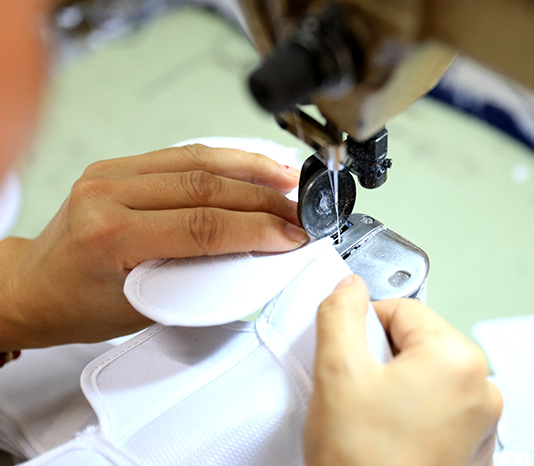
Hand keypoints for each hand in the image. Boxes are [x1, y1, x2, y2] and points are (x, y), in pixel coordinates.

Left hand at [0, 144, 307, 349]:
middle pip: (207, 186)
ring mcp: (111, 173)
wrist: (37, 286)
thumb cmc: (80, 305)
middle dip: (263, 198)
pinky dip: (224, 158)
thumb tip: (256, 259)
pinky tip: (251, 163)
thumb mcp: (144, 308)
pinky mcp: (119, 164)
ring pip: (198, 160)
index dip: (257, 229)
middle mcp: (108, 195)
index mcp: (110, 236)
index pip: (203, 225)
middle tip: (298, 210)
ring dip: (250, 168)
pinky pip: (182, 154)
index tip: (292, 235)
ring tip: (287, 178)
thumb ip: (199, 281)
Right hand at [306, 275, 501, 465]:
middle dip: (381, 357)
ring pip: (425, 374)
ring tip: (372, 418)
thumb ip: (341, 314)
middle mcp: (482, 389)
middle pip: (417, 341)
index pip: (402, 308)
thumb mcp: (338, 372)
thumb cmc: (364, 464)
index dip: (364, 327)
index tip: (350, 354)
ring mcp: (481, 423)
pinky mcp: (472, 448)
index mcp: (459, 360)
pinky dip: (412, 412)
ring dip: (395, 386)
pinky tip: (388, 436)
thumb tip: (350, 288)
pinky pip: (438, 407)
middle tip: (359, 393)